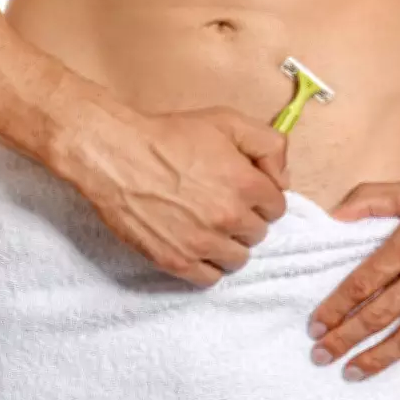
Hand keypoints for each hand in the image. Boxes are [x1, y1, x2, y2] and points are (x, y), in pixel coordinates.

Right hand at [66, 106, 288, 286]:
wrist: (117, 155)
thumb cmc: (169, 135)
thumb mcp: (227, 121)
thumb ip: (268, 144)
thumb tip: (282, 178)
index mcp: (246, 184)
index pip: (277, 207)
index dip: (261, 196)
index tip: (243, 189)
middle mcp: (229, 218)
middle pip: (258, 233)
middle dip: (245, 220)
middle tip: (221, 204)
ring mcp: (203, 243)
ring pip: (237, 259)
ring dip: (228, 244)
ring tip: (208, 227)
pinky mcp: (176, 260)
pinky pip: (209, 278)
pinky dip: (207, 265)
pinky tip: (196, 246)